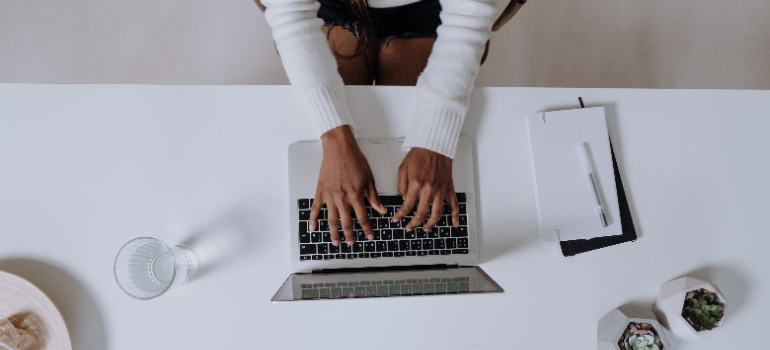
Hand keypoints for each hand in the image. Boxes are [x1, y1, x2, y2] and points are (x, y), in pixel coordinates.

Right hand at [308, 126, 386, 246]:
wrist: (339, 148)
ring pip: (331, 220)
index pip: (362, 218)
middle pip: (346, 223)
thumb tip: (381, 210)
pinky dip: (313, 220)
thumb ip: (373, 197)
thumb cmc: (354, 160)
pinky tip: (313, 228)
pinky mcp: (320, 192)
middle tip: (351, 243)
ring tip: (336, 242)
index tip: (369, 236)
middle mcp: (342, 198)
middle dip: (350, 235)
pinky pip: (315, 209)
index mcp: (356, 195)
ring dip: (334, 233)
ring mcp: (329, 196)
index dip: (367, 229)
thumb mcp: (369, 178)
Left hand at [392, 148, 458, 231]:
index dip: (400, 216)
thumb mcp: (403, 169)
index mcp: (416, 184)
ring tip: (425, 229)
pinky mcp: (448, 188)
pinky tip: (454, 224)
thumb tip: (404, 200)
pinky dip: (455, 216)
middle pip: (421, 214)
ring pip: (437, 214)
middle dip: (413, 224)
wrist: (435, 145)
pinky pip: (454, 205)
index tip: (397, 219)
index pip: (407, 206)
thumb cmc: (419, 154)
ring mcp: (440, 190)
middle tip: (409, 228)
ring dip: (430, 224)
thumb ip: (402, 186)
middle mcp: (429, 189)